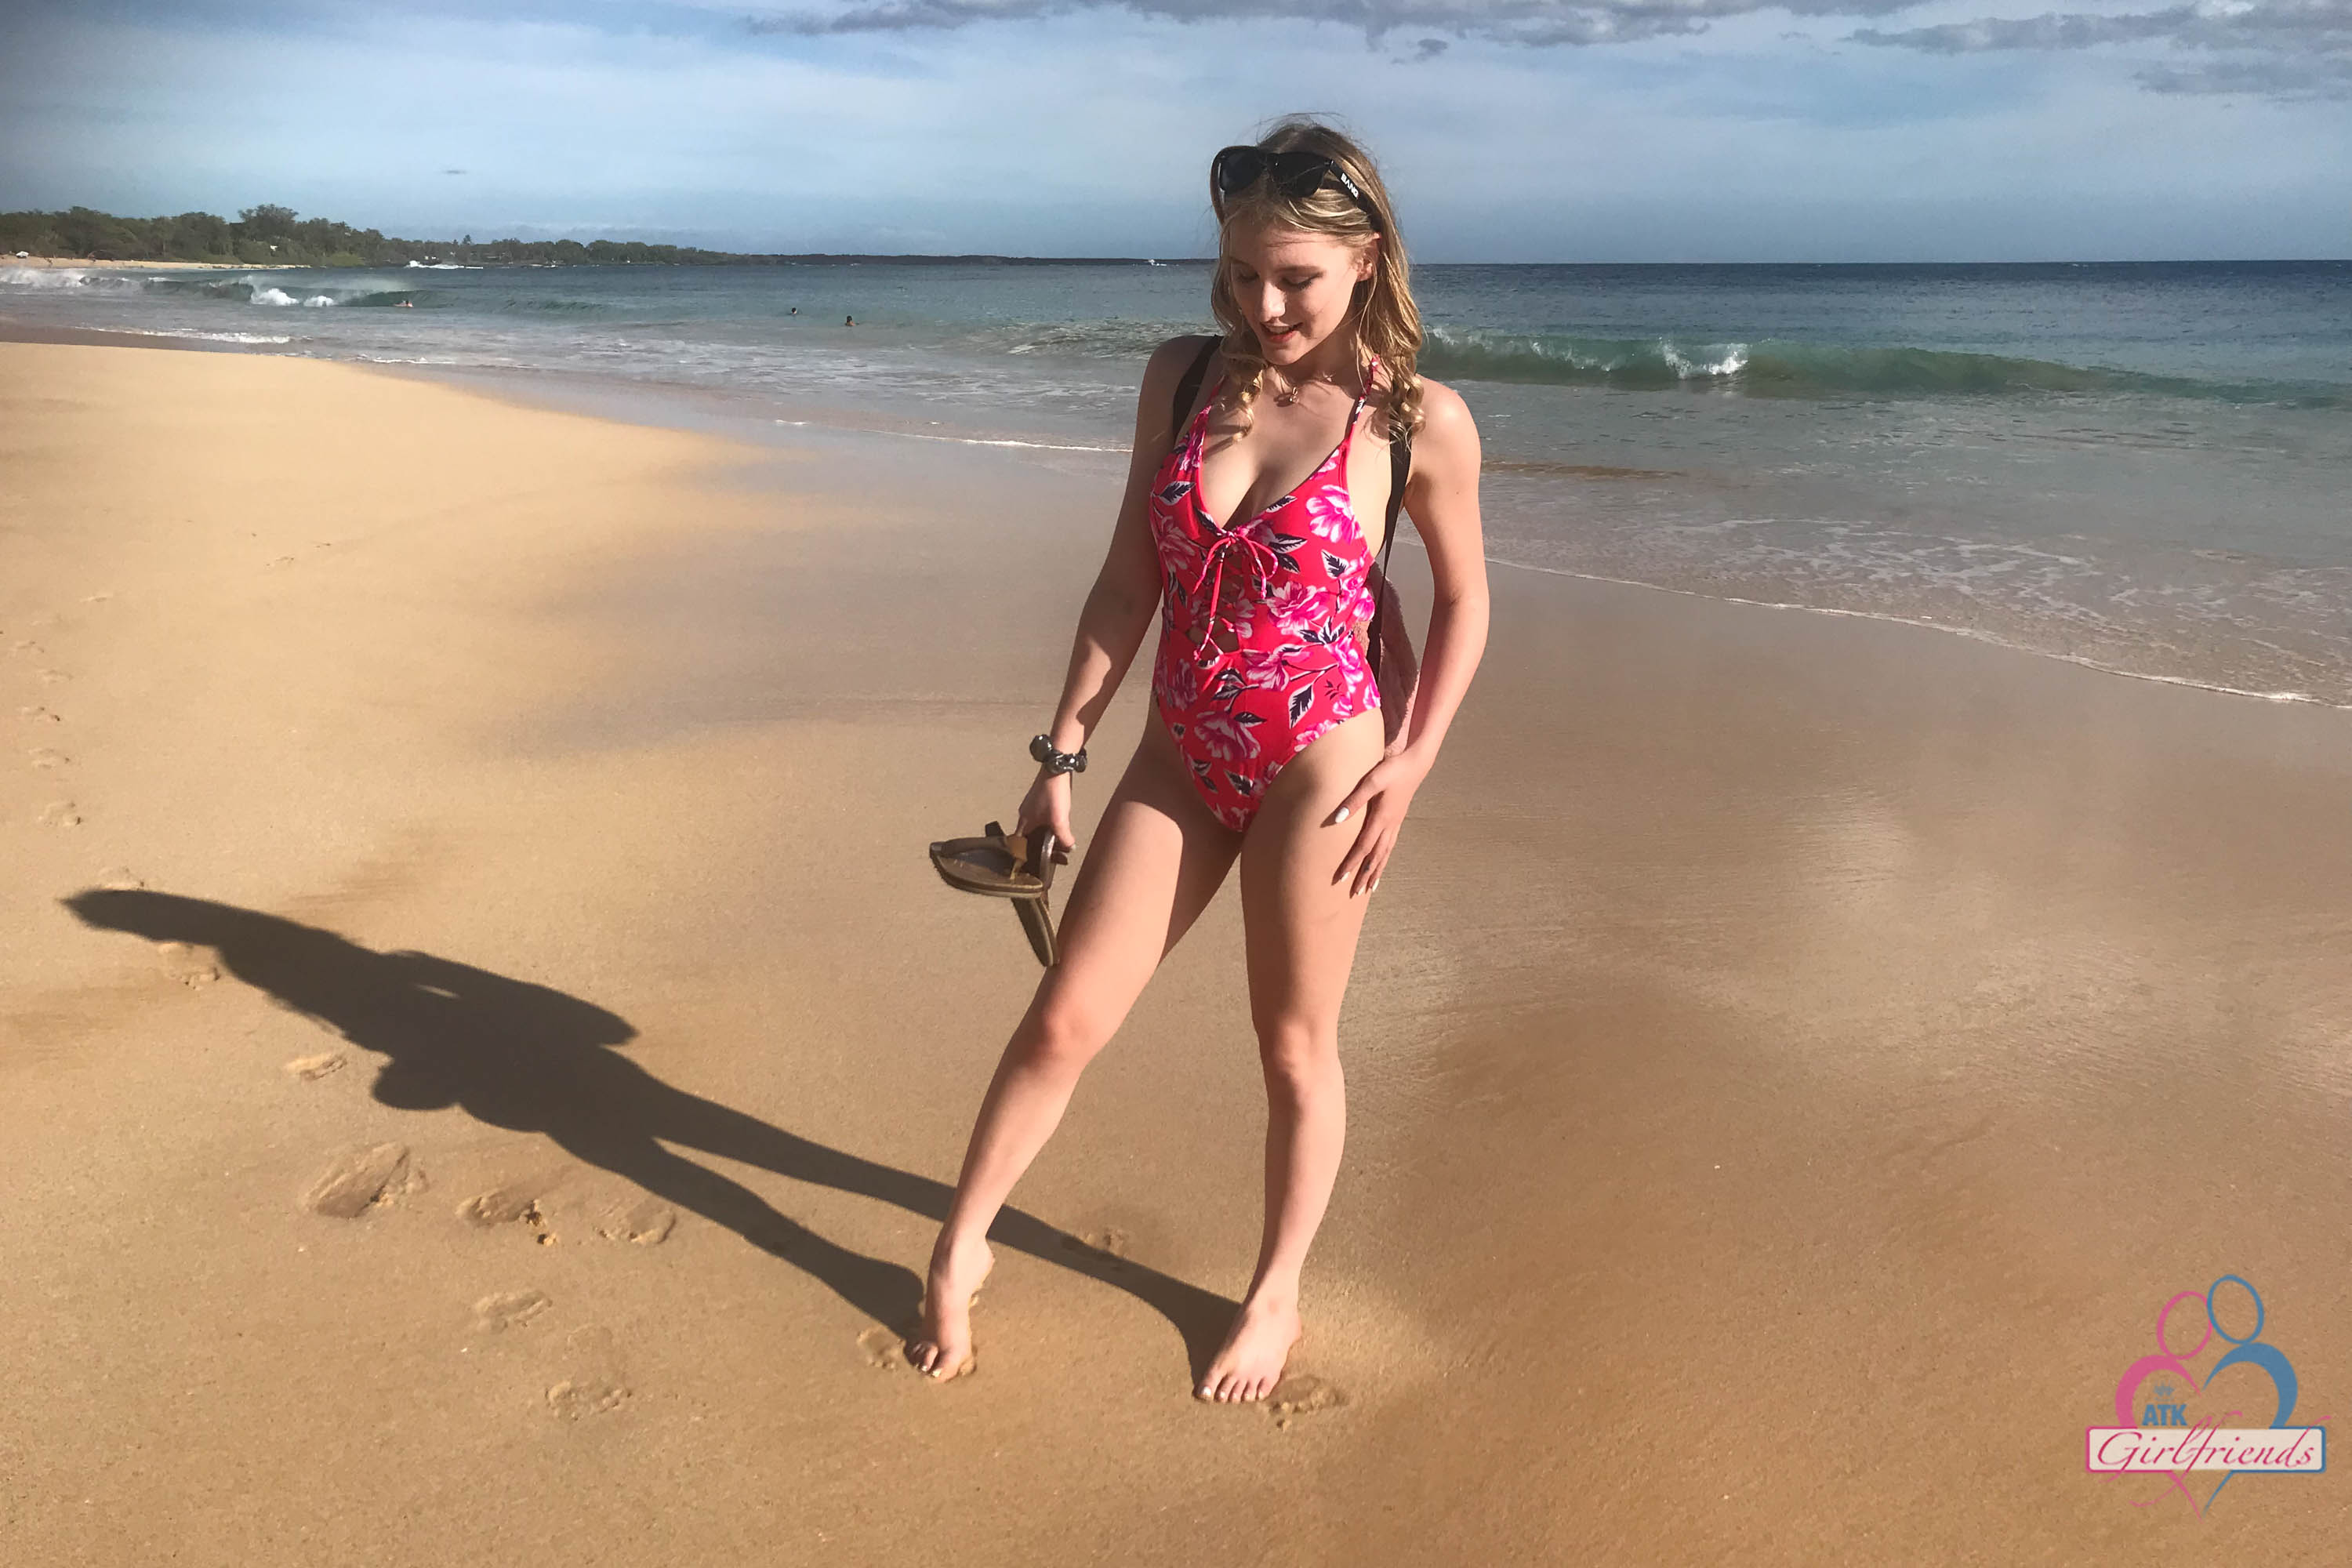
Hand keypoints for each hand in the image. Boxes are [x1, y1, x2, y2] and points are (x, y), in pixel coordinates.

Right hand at [1015, 768, 1075, 862]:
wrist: (1057, 768)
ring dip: (1047, 834)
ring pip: (1037, 826)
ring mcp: (1031, 806)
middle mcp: (1025, 814)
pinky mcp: (1040, 799)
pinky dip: (1049, 824)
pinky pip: (1042, 817)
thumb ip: (1063, 838)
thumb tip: (1069, 848)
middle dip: (1040, 845)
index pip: (1020, 845)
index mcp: (1024, 822)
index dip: (1028, 854)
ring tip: (1059, 840)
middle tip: (1053, 852)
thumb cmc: (1053, 793)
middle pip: (1030, 836)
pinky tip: (1059, 824)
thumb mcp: (1059, 820)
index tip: (1036, 862)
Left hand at [1328, 752, 1427, 895]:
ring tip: (1370, 888)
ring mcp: (1395, 824)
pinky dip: (1384, 859)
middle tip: (1354, 893)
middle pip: (1375, 857)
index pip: (1363, 847)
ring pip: (1385, 854)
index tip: (1340, 878)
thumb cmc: (1393, 769)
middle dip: (1364, 875)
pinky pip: (1390, 845)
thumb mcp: (1371, 780)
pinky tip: (1381, 863)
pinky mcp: (1398, 819)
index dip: (1351, 864)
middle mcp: (1389, 825)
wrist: (1416, 764)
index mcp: (1381, 818)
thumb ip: (1354, 800)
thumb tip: (1337, 819)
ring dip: (1376, 871)